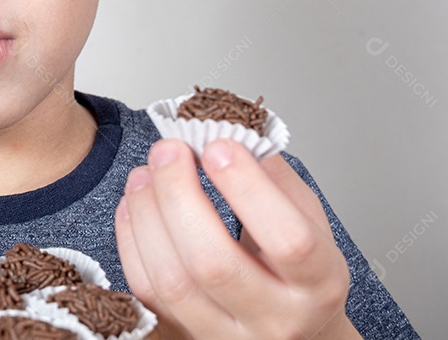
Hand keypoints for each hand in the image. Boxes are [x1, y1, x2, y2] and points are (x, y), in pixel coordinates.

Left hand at [115, 138, 361, 339]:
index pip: (287, 240)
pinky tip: (134, 204)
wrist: (296, 332)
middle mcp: (274, 319)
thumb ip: (273, 176)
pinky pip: (145, 291)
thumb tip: (231, 129)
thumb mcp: (306, 219)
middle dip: (180, 194)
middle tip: (168, 149)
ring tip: (144, 173)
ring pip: (171, 281)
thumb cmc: (299, 270)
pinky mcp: (186, 334)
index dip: (248, 188)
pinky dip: (131, 239)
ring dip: (147, 215)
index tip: (218, 145)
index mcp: (317, 284)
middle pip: (214, 262)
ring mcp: (226, 335)